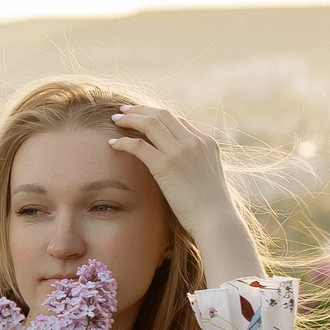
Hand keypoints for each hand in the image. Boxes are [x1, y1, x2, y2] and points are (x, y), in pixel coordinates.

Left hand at [108, 104, 261, 284]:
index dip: (157, 116)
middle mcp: (194, 141)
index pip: (178, 120)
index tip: (142, 117)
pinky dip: (123, 142)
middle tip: (123, 111)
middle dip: (140, 109)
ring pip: (150, 123)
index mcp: (206, 142)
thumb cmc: (212, 208)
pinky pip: (139, 145)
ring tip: (115, 120)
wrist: (217, 220)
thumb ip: (196, 165)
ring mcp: (180, 151)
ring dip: (130, 119)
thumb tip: (182, 170)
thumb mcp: (208, 178)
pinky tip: (113, 144)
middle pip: (162, 114)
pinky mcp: (166, 165)